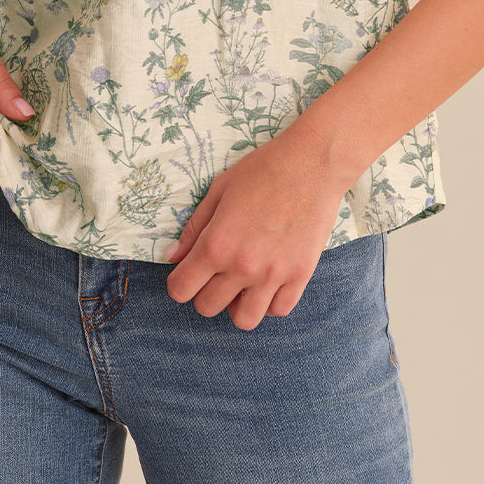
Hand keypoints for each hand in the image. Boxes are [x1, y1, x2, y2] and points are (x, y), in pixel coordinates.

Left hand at [163, 122, 345, 330]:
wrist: (311, 164)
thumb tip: (172, 257)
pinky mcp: (300, 276)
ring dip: (237, 304)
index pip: (181, 289)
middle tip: (215, 273)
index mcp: (216, 244)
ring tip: (242, 283)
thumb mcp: (219, 190)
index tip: (187, 273)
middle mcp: (242, 266)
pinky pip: (278, 310)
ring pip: (244, 320)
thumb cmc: (262, 170)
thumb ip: (194, 228)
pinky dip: (269, 302)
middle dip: (204, 292)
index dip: (179, 283)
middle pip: (208, 307)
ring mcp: (273, 275)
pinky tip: (268, 282)